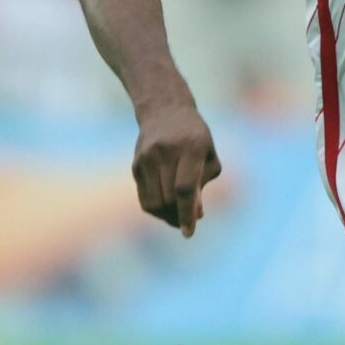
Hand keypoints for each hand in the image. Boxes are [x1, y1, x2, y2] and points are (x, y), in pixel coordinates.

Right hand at [133, 103, 221, 237]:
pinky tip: (166, 207)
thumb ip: (202, 185)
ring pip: (154, 202)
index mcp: (191, 147)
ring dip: (167, 216)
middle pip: (169, 198)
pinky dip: (156, 209)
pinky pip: (144, 198)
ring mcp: (147, 158)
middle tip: (189, 221)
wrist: (165, 111)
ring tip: (178, 215)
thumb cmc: (195, 137)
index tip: (189, 233)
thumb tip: (195, 215)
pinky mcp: (136, 164)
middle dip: (179, 216)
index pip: (185, 188)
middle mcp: (166, 151)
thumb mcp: (208, 155)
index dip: (187, 213)